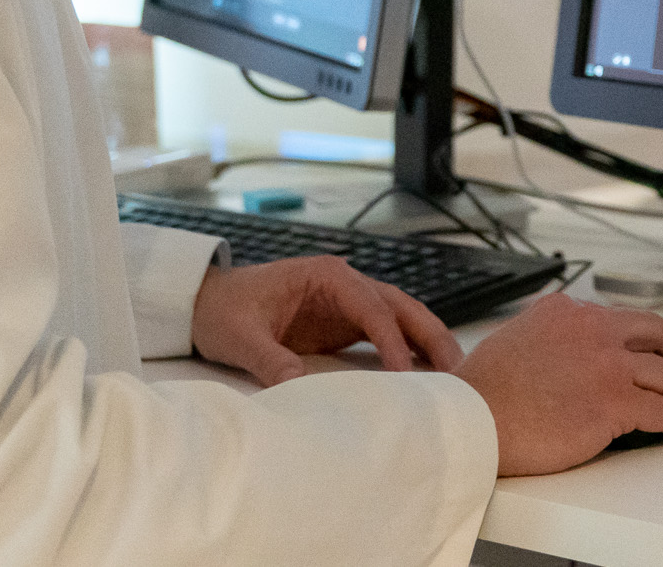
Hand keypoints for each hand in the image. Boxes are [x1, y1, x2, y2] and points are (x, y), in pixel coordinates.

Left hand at [190, 257, 463, 386]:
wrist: (204, 304)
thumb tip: (296, 386)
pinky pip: (384, 334)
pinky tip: (423, 374)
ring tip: (453, 373)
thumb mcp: (240, 336)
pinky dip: (406, 351)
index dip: (391, 339)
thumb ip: (268, 358)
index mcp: (325, 275)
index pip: (371, 306)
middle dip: (429, 334)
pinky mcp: (342, 323)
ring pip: (399, 317)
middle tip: (457, 368)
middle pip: (399, 305)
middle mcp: (343, 284)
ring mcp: (345, 303)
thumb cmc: (223, 311)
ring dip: (425, 342)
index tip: (404, 372)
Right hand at [454, 293, 662, 474]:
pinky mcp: (613, 402)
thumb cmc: (482, 392)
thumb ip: (547, 337)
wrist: (472, 419)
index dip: (647, 338)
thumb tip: (562, 354)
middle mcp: (593, 330)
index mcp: (569, 312)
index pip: (622, 320)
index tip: (657, 350)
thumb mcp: (515, 339)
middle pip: (658, 336)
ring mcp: (607, 365)